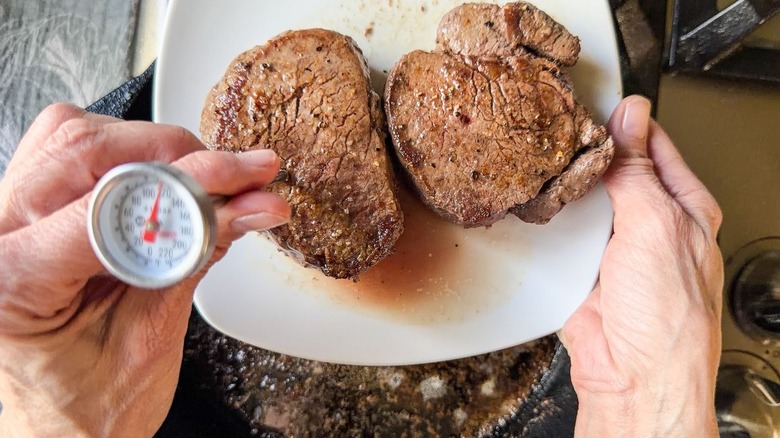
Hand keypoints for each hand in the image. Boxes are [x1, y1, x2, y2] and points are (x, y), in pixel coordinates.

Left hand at [0, 104, 290, 436]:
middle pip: (83, 147)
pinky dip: (132, 159)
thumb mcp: (149, 341)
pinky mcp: (28, 212)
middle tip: (241, 176)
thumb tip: (249, 205)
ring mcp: (5, 219)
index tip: (246, 182)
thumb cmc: (81, 410)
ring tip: (206, 183)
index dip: (188, 186)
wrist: (53, 431)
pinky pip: (74, 155)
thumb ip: (195, 260)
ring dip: (153, 151)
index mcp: (10, 281)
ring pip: (75, 136)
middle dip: (176, 156)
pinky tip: (167, 185)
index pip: (105, 205)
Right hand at [560, 96, 722, 436]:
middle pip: (612, 172)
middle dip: (585, 156)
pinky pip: (560, 236)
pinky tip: (534, 207)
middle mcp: (649, 224)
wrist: (632, 376)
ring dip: (564, 189)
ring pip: (582, 202)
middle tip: (555, 135)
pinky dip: (546, 223)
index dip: (624, 124)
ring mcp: (613, 246)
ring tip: (539, 166)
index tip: (592, 105)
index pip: (652, 146)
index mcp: (682, 207)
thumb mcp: (656, 225)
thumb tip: (630, 117)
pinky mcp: (581, 269)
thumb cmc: (666, 316)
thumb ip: (636, 170)